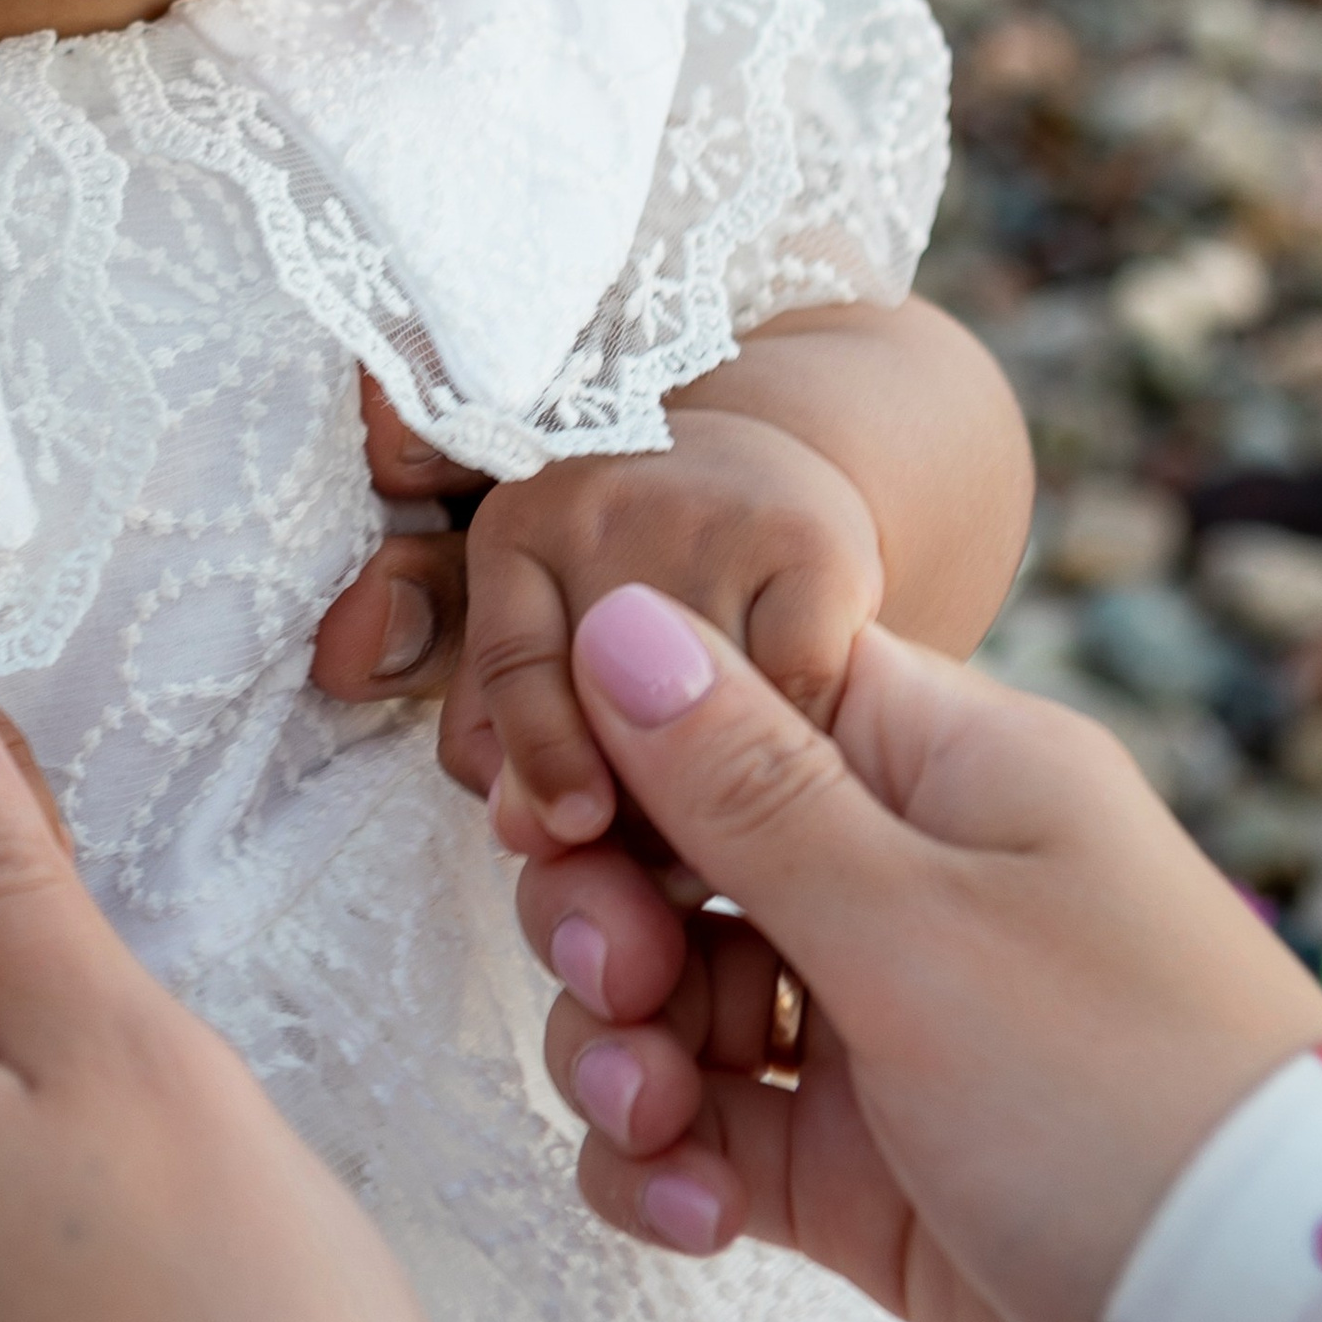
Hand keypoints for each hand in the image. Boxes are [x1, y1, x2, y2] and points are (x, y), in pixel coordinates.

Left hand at [448, 409, 879, 851]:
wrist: (761, 475)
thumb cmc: (634, 582)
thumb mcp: (546, 631)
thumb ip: (508, 737)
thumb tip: (524, 832)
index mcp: (517, 528)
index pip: (513, 663)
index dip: (540, 758)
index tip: (574, 831)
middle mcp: (603, 504)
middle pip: (614, 702)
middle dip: (639, 799)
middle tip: (669, 847)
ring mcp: (711, 519)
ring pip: (710, 712)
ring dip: (725, 786)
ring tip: (737, 799)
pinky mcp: (813, 544)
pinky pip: (802, 694)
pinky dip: (805, 739)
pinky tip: (803, 745)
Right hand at [517, 586, 1321, 1321]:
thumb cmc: (1127, 1106)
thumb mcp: (916, 926)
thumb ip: (744, 785)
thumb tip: (618, 617)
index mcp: (951, 775)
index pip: (743, 693)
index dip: (628, 746)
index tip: (558, 813)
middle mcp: (915, 885)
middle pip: (683, 851)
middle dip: (610, 918)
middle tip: (619, 982)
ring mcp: (881, 1030)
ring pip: (677, 999)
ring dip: (627, 1054)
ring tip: (659, 1119)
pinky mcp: (857, 1169)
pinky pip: (708, 1129)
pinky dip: (672, 1165)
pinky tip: (699, 1212)